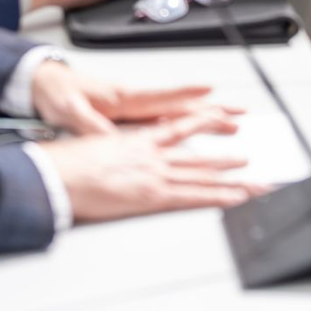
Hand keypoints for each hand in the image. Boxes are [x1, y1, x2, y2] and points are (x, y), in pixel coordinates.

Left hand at [32, 63, 242, 136]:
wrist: (44, 84)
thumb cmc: (57, 94)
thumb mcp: (69, 110)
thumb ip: (90, 124)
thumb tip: (108, 137)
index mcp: (123, 98)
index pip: (161, 96)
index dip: (185, 96)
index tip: (210, 94)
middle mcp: (134, 101)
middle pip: (179, 107)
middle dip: (210, 109)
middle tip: (237, 113)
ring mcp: (134, 108)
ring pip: (176, 114)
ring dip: (203, 117)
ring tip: (228, 120)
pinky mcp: (129, 115)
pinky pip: (164, 121)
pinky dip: (185, 124)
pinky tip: (196, 130)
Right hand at [40, 127, 262, 222]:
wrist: (57, 175)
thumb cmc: (66, 164)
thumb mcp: (92, 146)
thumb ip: (112, 147)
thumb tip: (116, 150)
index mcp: (138, 138)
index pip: (179, 126)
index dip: (202, 121)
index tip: (220, 114)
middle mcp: (152, 153)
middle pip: (197, 153)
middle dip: (225, 156)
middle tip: (248, 156)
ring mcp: (155, 173)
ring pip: (202, 174)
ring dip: (231, 177)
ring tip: (253, 178)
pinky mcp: (152, 195)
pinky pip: (193, 196)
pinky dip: (216, 196)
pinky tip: (234, 196)